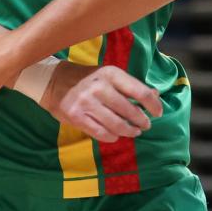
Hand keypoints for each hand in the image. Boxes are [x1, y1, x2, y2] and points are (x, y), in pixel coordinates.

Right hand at [46, 64, 163, 142]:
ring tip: (133, 132)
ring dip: (129, 131)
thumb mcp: (109, 75)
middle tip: (145, 125)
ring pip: (116, 125)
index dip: (153, 105)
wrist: (53, 81)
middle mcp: (99, 87)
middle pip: (129, 111)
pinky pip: (100, 132)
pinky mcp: (76, 116)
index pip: (139, 91)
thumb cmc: (87, 78)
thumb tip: (155, 95)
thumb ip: (131, 85)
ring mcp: (86, 102)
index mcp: (110, 73)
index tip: (158, 113)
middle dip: (141, 121)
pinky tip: (115, 136)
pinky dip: (111, 136)